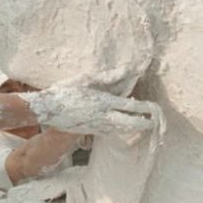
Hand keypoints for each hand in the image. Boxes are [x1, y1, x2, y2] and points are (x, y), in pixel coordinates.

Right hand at [19, 87, 161, 136]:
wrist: (48, 111)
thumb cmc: (65, 91)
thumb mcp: (86, 79)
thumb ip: (108, 77)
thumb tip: (127, 70)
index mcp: (104, 102)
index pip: (131, 107)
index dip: (144, 109)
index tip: (154, 109)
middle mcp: (103, 117)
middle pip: (130, 123)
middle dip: (144, 124)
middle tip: (153, 123)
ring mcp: (97, 126)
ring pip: (121, 129)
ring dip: (133, 127)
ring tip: (143, 125)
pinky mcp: (91, 131)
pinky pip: (111, 132)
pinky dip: (121, 130)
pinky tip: (122, 127)